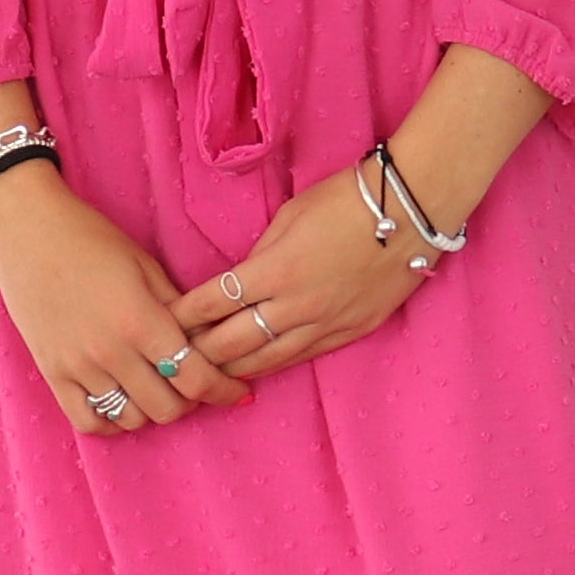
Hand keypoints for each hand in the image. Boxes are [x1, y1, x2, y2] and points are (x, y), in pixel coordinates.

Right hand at [0, 167, 254, 437]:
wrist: (26, 231)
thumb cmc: (91, 239)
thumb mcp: (146, 266)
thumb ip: (180, 310)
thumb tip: (211, 344)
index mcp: (141, 320)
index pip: (195, 377)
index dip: (224, 391)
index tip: (238, 391)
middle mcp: (110, 351)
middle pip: (167, 408)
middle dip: (191, 400)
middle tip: (194, 384)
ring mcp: (77, 366)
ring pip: (132, 419)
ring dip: (154, 410)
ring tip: (158, 389)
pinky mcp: (52, 373)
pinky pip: (89, 421)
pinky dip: (114, 421)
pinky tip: (124, 403)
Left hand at [169, 158, 437, 378]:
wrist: (411, 208)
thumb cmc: (346, 199)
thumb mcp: (289, 217)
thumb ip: (261, 255)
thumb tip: (239, 281)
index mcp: (275, 269)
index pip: (213, 302)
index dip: (183, 316)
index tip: (163, 322)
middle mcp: (297, 305)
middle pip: (232, 343)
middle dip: (198, 352)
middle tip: (175, 359)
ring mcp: (326, 323)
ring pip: (266, 361)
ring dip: (232, 370)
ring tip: (207, 375)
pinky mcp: (351, 331)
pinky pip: (303, 357)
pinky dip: (273, 366)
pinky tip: (254, 372)